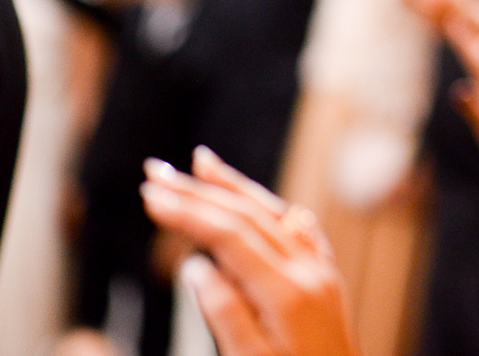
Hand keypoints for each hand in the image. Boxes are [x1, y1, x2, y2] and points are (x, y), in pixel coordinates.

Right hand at [141, 148, 356, 355]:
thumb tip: (198, 266)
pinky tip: (267, 204)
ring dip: (236, 189)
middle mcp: (309, 272)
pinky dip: (275, 211)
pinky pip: (301, 232)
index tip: (150, 195)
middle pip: (249, 217)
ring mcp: (322, 273)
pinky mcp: (328, 282)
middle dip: (200, 191)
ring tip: (201, 164)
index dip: (188, 213)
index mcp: (287, 293)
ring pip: (275, 216)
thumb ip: (226, 315)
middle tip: (155, 171)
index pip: (230, 237)